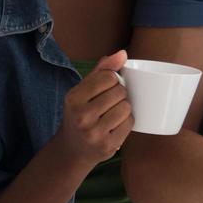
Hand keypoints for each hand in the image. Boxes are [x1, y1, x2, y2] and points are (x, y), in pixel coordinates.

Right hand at [53, 50, 131, 168]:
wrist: (72, 149)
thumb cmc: (81, 113)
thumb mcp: (83, 90)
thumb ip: (102, 70)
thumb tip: (123, 53)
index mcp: (73, 98)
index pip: (109, 77)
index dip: (113, 80)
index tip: (106, 88)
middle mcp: (81, 116)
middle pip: (120, 92)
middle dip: (119, 94)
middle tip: (109, 103)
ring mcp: (93, 133)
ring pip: (126, 108)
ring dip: (124, 108)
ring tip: (112, 114)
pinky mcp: (107, 146)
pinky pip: (129, 123)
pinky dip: (126, 122)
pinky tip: (114, 125)